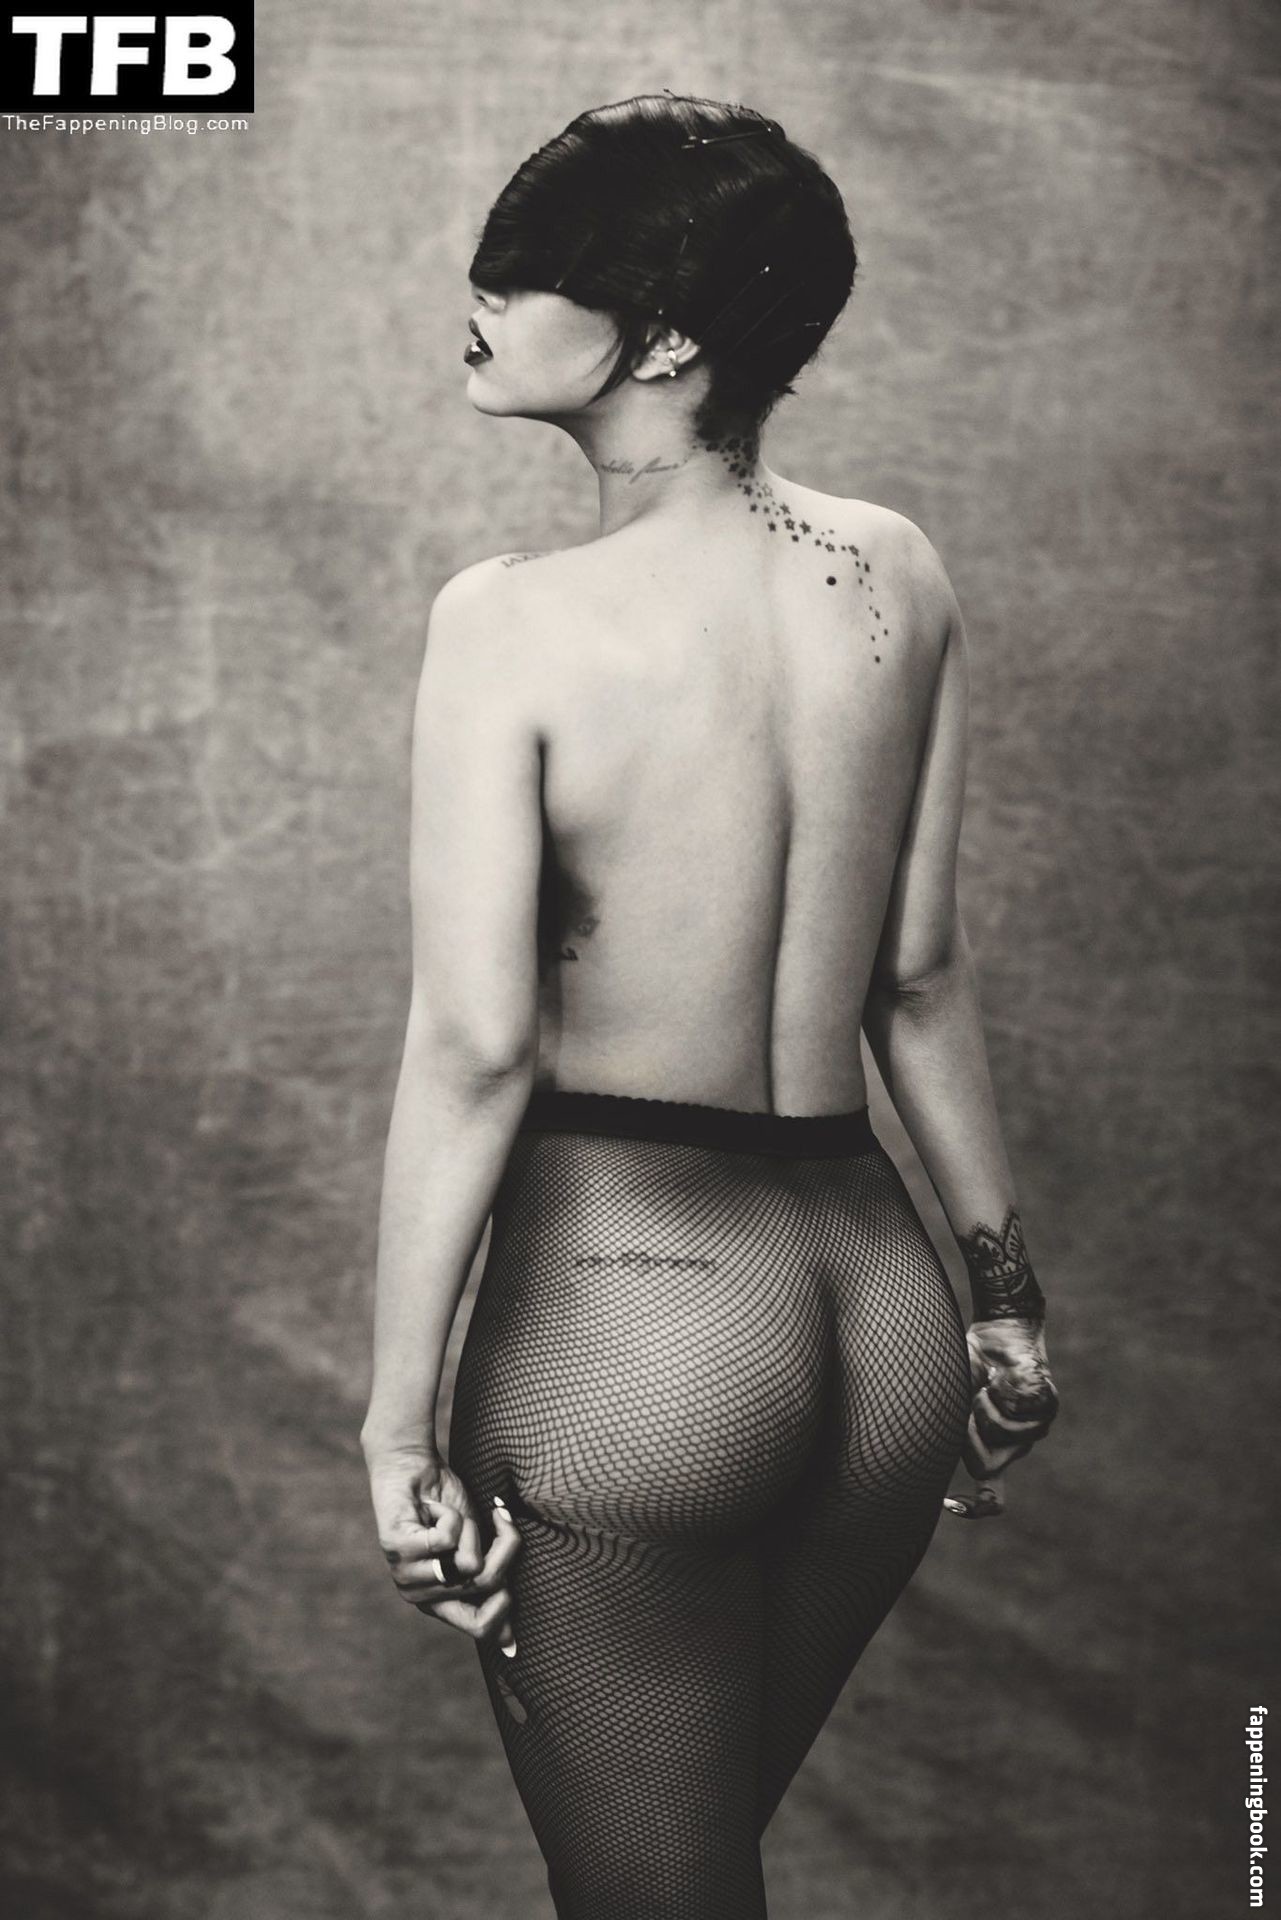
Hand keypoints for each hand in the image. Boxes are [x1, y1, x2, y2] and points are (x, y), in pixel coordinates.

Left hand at [364, 1445, 521, 1649]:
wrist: (413, 1467)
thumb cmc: (449, 1508)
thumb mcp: (478, 1551)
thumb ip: (490, 1588)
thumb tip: (512, 1648)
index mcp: (438, 1603)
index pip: (480, 1627)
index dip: (505, 1607)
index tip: (510, 1577)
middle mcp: (418, 1596)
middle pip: (487, 1582)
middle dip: (501, 1546)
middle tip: (490, 1522)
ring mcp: (404, 1574)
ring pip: (469, 1562)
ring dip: (470, 1527)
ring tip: (448, 1516)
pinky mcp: (396, 1548)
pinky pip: (448, 1537)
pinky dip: (450, 1513)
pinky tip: (431, 1508)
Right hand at [944, 1316, 1059, 1519]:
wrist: (997, 1334)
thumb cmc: (970, 1365)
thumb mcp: (952, 1400)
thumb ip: (948, 1427)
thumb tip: (925, 1448)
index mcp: (991, 1450)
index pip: (993, 1496)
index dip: (975, 1506)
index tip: (950, 1505)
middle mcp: (1014, 1446)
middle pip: (985, 1464)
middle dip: (968, 1434)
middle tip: (968, 1402)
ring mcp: (1033, 1429)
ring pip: (1003, 1436)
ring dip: (984, 1407)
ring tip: (987, 1386)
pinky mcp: (1046, 1408)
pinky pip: (1018, 1413)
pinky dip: (1001, 1392)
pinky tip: (1002, 1377)